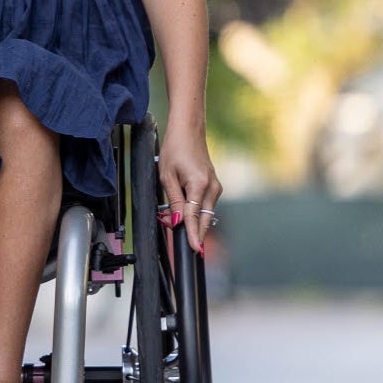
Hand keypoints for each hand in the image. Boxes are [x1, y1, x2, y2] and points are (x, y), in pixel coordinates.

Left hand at [158, 125, 221, 255]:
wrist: (188, 132)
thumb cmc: (175, 150)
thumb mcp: (166, 176)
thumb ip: (173, 201)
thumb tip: (177, 221)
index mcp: (199, 184)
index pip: (194, 216)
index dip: (193, 234)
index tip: (195, 249)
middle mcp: (212, 187)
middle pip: (205, 218)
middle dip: (198, 234)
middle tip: (193, 250)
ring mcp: (216, 186)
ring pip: (206, 212)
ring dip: (197, 223)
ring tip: (184, 232)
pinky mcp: (214, 186)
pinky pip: (206, 205)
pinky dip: (198, 213)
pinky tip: (189, 218)